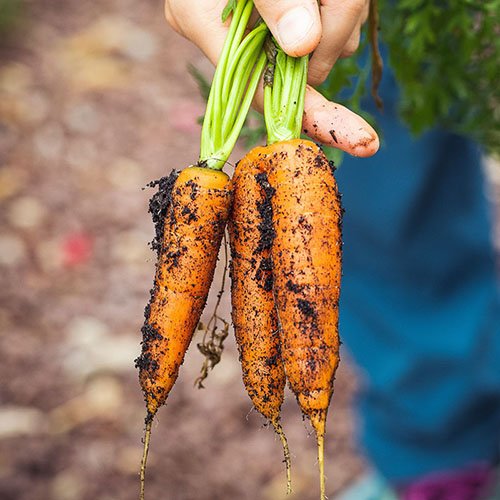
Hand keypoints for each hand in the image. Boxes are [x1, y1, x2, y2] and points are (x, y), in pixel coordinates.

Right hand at [165, 0, 378, 156]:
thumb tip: (302, 45)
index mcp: (205, 24)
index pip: (264, 94)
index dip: (312, 116)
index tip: (358, 140)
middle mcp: (231, 35)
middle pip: (302, 69)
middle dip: (334, 34)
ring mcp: (261, 29)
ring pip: (325, 47)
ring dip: (343, 13)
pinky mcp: (286, 19)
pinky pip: (331, 29)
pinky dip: (343, 9)